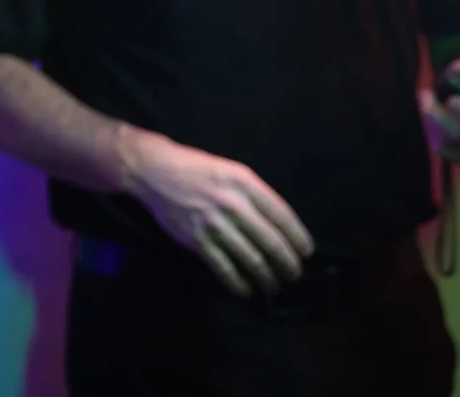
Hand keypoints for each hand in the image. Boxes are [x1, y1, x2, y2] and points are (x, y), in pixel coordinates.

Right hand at [115, 126, 314, 296]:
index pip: (283, 217)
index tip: (305, 252)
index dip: (298, 239)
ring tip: (274, 286)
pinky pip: (224, 268)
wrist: (154, 170)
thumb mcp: (231, 171)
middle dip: (288, 264)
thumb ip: (254, 195)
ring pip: (251, 259)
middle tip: (293, 275)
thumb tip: (280, 227)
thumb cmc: (197, 169)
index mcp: (245, 183)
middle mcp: (233, 203)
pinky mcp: (196, 239)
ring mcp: (214, 223)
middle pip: (271, 243)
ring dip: (267, 278)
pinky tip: (245, 290)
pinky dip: (238, 284)